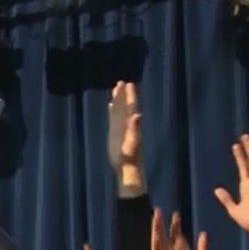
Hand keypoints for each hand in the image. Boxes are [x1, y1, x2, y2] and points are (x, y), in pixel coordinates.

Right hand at [107, 81, 144, 195]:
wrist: (127, 167)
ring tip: (116, 88)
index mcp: (131, 124)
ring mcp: (120, 128)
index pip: (130, 107)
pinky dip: (113, 110)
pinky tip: (111, 105)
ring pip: (118, 110)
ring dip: (118, 100)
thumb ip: (134, 128)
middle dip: (123, 94)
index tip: (128, 84)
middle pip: (124, 106)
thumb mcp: (132, 142)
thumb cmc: (130, 157)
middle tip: (121, 82)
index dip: (129, 96)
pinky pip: (113, 118)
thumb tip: (137, 114)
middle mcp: (126, 124)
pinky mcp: (115, 133)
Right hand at [151, 208, 208, 249]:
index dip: (176, 224)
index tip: (176, 214)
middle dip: (162, 223)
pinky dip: (155, 240)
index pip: (176, 234)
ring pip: (158, 239)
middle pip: (165, 233)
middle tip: (159, 210)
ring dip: (156, 228)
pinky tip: (155, 232)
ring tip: (155, 218)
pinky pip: (156, 249)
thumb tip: (203, 233)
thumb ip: (202, 247)